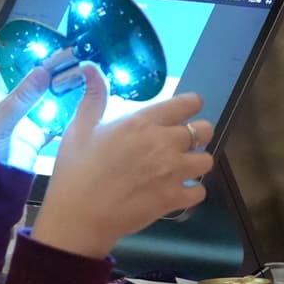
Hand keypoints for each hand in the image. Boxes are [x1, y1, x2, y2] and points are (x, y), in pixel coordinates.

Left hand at [0, 39, 79, 164]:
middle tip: (49, 49)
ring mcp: (11, 115)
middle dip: (28, 61)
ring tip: (65, 67)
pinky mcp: (27, 130)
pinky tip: (71, 96)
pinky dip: (56, 106)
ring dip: (45, 82)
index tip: (15, 34)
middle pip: (10, 73)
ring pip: (30, 92)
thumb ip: (22, 95)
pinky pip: (44, 113)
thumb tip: (43, 70)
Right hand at [30, 65, 212, 259]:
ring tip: (181, 166)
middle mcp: (164, 143)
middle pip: (204, 130)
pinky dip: (192, 191)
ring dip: (196, 161)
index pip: (187, 103)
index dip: (192, 104)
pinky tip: (177, 191)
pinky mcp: (174, 199)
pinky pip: (200, 191)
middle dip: (197, 133)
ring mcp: (172, 173)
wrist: (78, 216)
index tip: (187, 109)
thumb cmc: (76, 170)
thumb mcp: (80, 128)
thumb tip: (91, 67)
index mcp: (142, 122)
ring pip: (207, 160)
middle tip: (182, 141)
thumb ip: (93, 97)